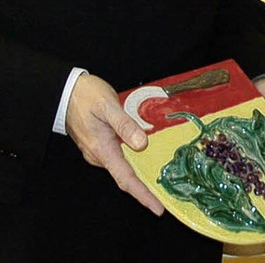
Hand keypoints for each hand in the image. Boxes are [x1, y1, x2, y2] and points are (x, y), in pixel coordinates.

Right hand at [66, 73, 163, 215]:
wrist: (66, 91)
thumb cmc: (86, 96)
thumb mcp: (108, 106)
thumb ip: (125, 125)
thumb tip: (142, 144)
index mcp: (102, 149)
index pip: (125, 179)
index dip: (143, 195)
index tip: (157, 208)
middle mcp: (99, 155)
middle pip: (125, 177)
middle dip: (144, 189)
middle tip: (164, 196)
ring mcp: (97, 151)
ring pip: (122, 167)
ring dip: (139, 174)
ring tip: (159, 179)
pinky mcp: (99, 144)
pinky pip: (118, 157)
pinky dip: (132, 161)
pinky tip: (144, 157)